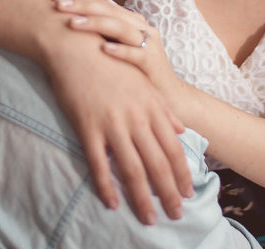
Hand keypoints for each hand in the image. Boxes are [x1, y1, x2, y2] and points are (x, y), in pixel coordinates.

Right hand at [38, 20, 192, 224]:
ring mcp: (113, 123)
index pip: (173, 148)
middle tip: (177, 215)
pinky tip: (113, 204)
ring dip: (143, 198)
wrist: (76, 46)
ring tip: (150, 219)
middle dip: (170, 193)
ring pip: (133, 169)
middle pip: (158, 163)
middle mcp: (137, 117)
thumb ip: (163, 108)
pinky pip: (99, 164)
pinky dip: (107, 186)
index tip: (188, 193)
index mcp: (152, 106)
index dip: (182, 173)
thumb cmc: (110, 61)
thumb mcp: (142, 82)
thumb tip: (181, 129)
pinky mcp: (88, 126)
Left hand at [52, 0, 186, 111]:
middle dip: (81, 6)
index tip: (53, 0)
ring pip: (120, 27)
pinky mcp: (154, 62)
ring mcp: (149, 43)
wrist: (167, 95)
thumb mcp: (116, 50)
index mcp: (129, 21)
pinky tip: (103, 49)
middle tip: (57, 5)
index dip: (78, 0)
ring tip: (73, 24)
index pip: (101, 4)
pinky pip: (136, 53)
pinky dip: (120, 50)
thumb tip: (65, 28)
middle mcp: (139, 27)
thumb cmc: (134, 73)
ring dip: (96, 24)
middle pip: (108, 10)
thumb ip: (100, 37)